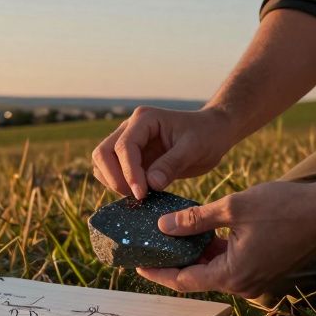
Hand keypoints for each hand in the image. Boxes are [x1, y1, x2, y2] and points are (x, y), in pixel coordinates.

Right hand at [91, 106, 238, 198]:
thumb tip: (150, 184)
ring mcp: (128, 142)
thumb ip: (172, 164)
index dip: (129, 172)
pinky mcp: (132, 157)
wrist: (213, 132)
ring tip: (139, 195)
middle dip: (115, 178)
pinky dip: (120, 184)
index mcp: (144, 119)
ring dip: (114, 182)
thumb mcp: (194, 148)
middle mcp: (130, 127)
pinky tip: (140, 194)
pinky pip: (113, 172)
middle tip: (137, 196)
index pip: (124, 146)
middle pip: (103, 153)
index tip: (142, 194)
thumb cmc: (207, 135)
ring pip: (103, 163)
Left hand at [135, 171, 315, 299]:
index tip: (138, 263)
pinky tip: (200, 230)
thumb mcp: (233, 207)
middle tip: (149, 244)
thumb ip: (195, 219)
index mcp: (233, 274)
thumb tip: (163, 227)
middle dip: (174, 260)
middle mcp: (243, 283)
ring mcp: (255, 277)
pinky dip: (214, 249)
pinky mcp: (263, 266)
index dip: (159, 272)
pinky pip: (231, 262)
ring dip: (195, 253)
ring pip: (215, 268)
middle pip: (198, 276)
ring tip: (169, 234)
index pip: (185, 280)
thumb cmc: (284, 206)